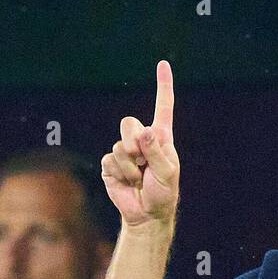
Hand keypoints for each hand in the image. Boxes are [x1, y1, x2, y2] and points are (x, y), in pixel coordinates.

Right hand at [101, 60, 179, 228]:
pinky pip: (110, 161)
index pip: (163, 107)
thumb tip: (144, 131)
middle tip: (143, 163)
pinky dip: (121, 174)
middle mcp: (141, 140)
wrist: (147, 214)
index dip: (163, 86)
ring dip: (130, 166)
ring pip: (119, 145)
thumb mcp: (167, 173)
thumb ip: (156, 152)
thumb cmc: (163, 193)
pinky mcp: (111, 164)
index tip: (163, 63)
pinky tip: (127, 183)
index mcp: (160, 137)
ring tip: (139, 179)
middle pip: (128, 123)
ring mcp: (124, 151)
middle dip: (134, 144)